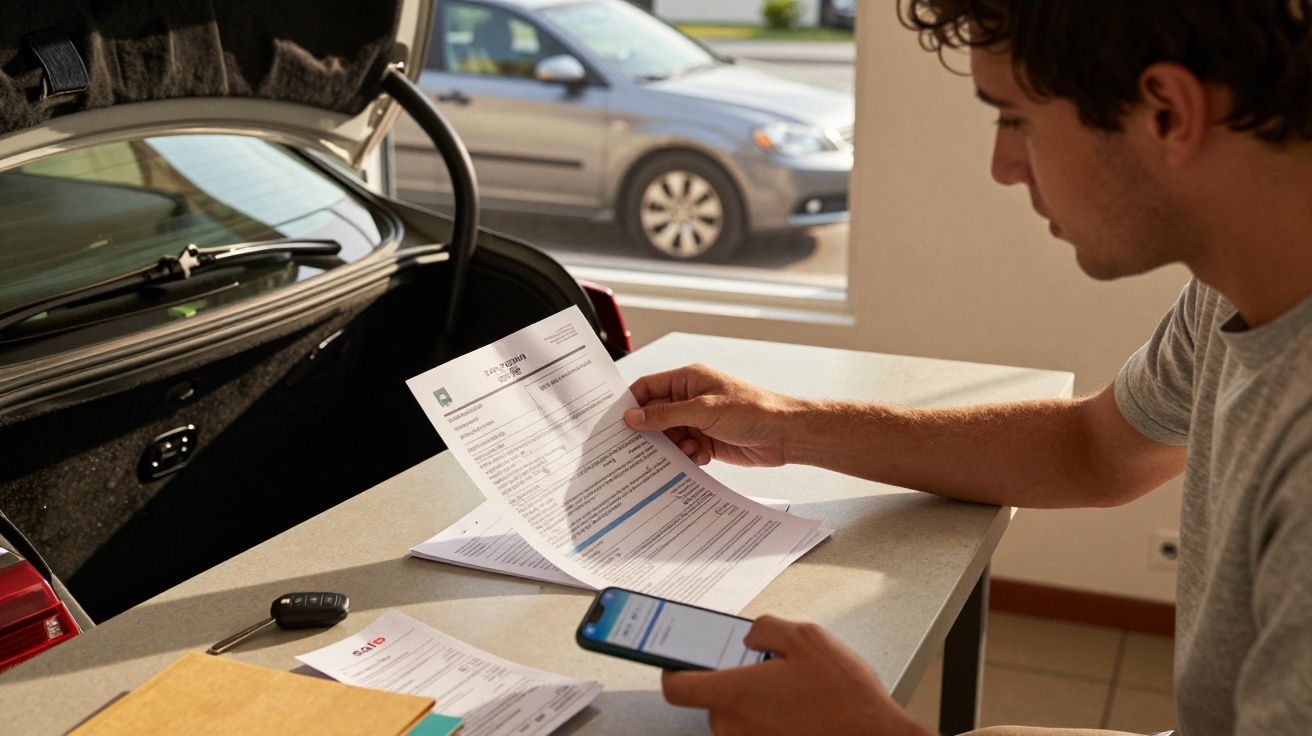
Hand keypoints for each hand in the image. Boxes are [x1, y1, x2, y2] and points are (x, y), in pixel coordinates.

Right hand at [624, 364, 802, 466]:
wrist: (785, 434)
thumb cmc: (753, 410)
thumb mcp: (704, 410)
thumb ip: (666, 414)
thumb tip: (633, 417)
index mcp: (688, 379)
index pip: (648, 388)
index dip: (631, 403)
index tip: (617, 423)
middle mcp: (690, 399)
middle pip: (655, 416)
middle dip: (651, 432)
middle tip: (640, 448)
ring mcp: (698, 421)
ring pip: (669, 436)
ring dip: (673, 447)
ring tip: (686, 450)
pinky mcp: (707, 441)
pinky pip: (684, 451)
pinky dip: (688, 457)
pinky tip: (701, 457)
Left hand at [661, 616, 928, 735]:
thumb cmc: (844, 696)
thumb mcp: (806, 638)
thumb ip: (766, 629)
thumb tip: (749, 637)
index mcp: (734, 693)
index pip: (676, 688)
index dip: (673, 671)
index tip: (678, 660)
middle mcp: (734, 726)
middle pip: (713, 701)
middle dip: (736, 682)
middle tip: (768, 669)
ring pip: (738, 718)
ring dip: (757, 703)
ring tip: (796, 692)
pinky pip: (758, 733)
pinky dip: (773, 721)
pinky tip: (803, 711)